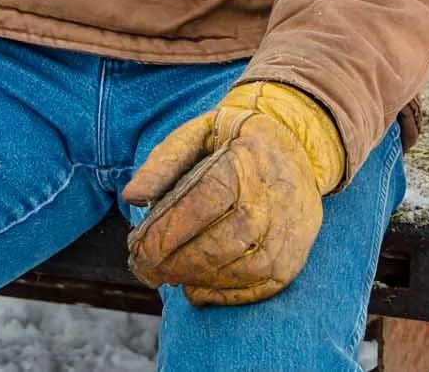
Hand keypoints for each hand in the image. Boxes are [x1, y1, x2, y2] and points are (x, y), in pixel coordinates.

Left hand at [121, 80, 344, 305]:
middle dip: (177, 261)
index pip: (206, 201)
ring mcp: (288, 233)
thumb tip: (131, 197)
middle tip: (144, 268)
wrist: (297, 148)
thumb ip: (163, 163)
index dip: (170, 229)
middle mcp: (274, 200)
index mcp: (247, 160)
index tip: (138, 246)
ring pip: (241, 269)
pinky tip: (195, 287)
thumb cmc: (234, 141)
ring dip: (196, 278)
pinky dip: (223, 294)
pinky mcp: (294, 259)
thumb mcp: (197, 134)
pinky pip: (259, 287)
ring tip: (164, 275)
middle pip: (223, 242)